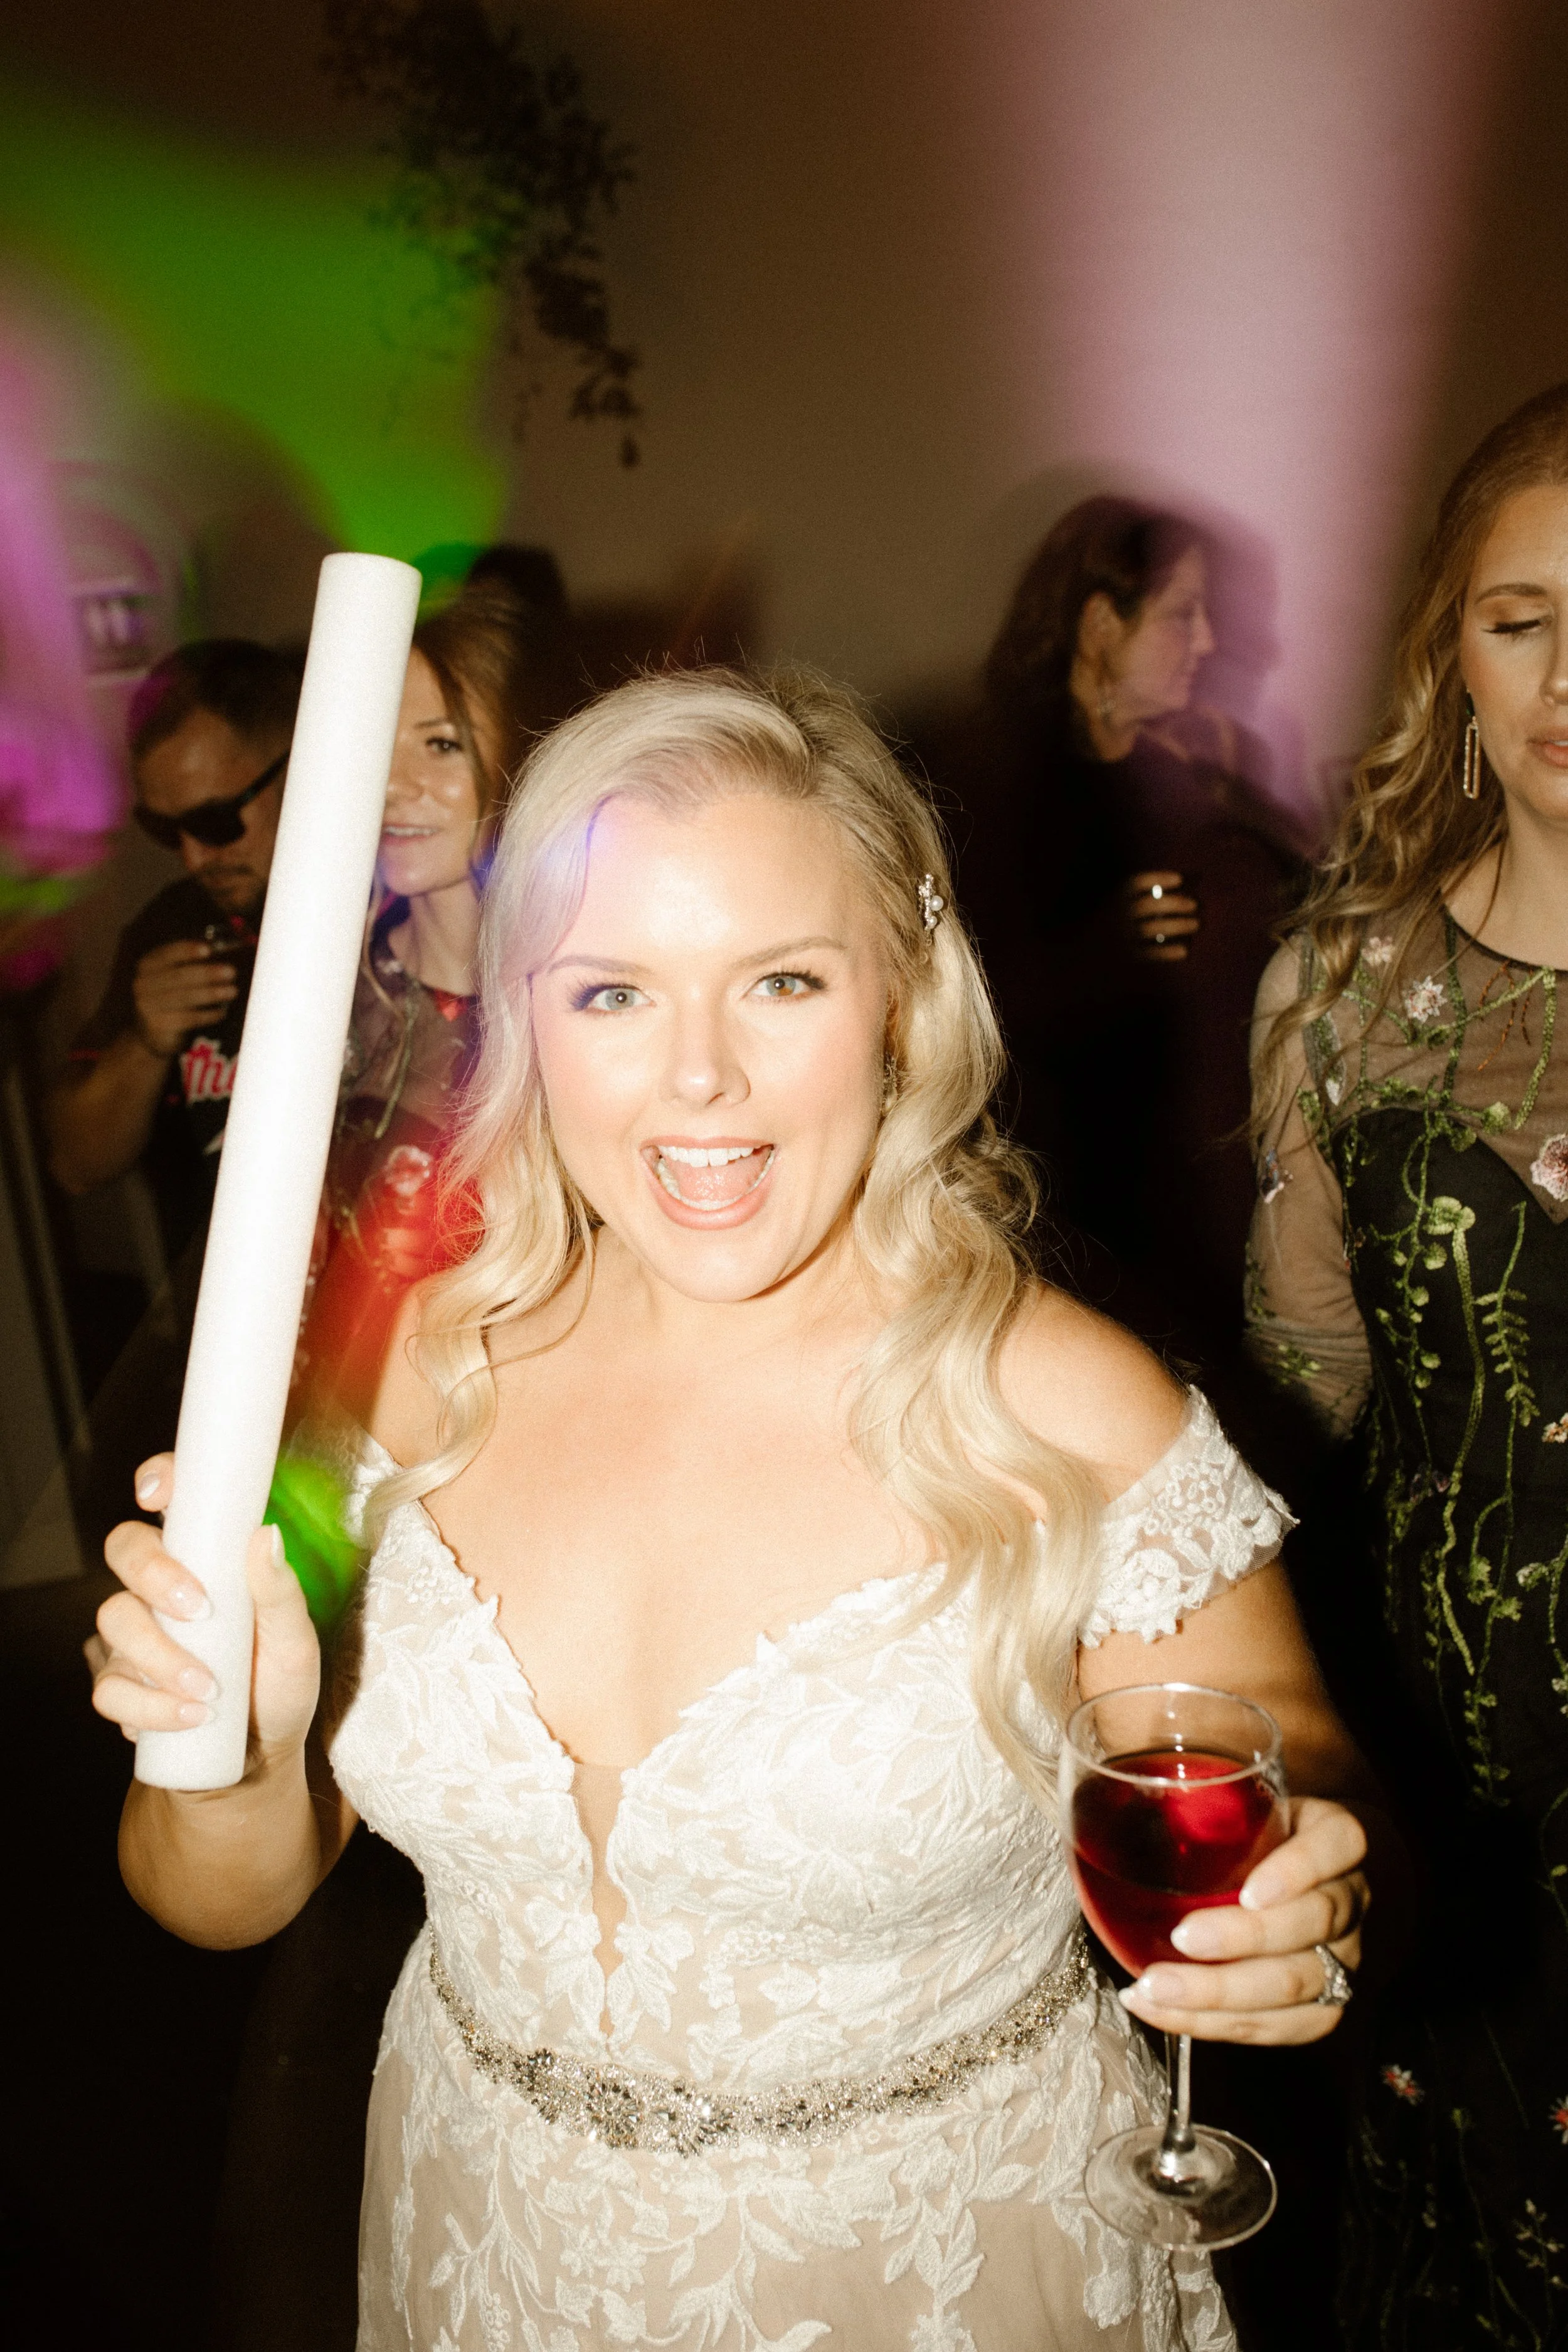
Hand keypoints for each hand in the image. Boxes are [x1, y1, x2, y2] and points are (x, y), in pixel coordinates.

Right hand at [87, 1454, 320, 1766]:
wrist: (258, 1759)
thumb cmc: (278, 1686)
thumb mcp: (296, 1642)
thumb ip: (281, 1592)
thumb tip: (266, 1535)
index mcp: (207, 1561)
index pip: (174, 1502)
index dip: (159, 1480)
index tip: (158, 1494)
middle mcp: (162, 1588)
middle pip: (126, 1548)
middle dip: (155, 1574)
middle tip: (200, 1610)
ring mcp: (136, 1635)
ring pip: (114, 1618)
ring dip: (161, 1655)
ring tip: (209, 1691)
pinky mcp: (122, 1686)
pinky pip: (109, 1687)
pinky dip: (148, 1705)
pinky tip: (190, 1718)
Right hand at [131, 940, 237, 1057]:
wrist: (151, 1032)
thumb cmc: (170, 996)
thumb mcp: (173, 976)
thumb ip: (190, 963)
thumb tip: (221, 951)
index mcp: (147, 965)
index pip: (167, 954)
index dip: (187, 951)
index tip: (207, 950)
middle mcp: (143, 984)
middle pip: (178, 976)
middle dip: (207, 973)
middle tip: (231, 972)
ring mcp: (148, 1006)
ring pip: (185, 998)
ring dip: (211, 993)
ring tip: (232, 991)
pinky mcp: (158, 1025)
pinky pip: (188, 1018)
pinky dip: (208, 1015)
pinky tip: (222, 1012)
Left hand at [1118, 1796, 1366, 2044]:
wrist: (1301, 1881)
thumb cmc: (1253, 1835)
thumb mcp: (1242, 1806)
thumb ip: (1202, 1802)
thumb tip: (1106, 1801)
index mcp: (1334, 1837)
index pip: (1338, 1845)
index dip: (1299, 1869)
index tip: (1250, 1890)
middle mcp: (1349, 1898)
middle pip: (1314, 1923)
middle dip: (1243, 1938)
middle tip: (1180, 1938)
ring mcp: (1344, 1957)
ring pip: (1298, 1984)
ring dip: (1220, 1994)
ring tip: (1155, 1988)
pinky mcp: (1323, 2009)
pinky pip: (1276, 2027)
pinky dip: (1211, 2024)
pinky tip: (1158, 2009)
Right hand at [1126, 870, 1199, 962]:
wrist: (1105, 952)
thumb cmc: (1128, 921)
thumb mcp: (1129, 903)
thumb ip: (1149, 897)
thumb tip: (1182, 893)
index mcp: (1118, 898)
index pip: (1136, 883)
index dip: (1158, 879)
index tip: (1179, 879)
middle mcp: (1118, 916)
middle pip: (1146, 905)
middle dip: (1173, 903)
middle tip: (1194, 905)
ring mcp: (1122, 937)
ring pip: (1149, 929)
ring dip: (1176, 925)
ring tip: (1196, 924)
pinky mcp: (1128, 957)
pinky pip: (1149, 954)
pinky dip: (1168, 953)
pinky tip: (1184, 951)